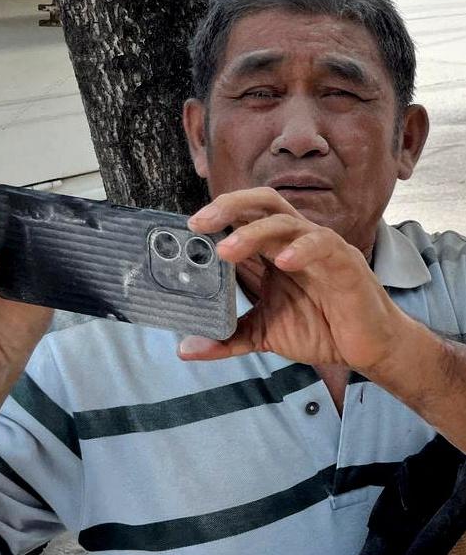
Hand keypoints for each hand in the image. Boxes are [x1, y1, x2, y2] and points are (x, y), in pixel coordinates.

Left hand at [179, 187, 405, 374]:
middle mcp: (294, 241)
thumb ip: (228, 338)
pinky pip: (322, 244)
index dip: (216, 217)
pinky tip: (283, 263)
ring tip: (226, 250)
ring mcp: (320, 248)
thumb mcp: (264, 335)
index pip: (243, 218)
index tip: (187, 230)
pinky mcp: (345, 263)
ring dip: (253, 233)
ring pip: (286, 222)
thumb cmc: (320, 329)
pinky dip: (301, 249)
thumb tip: (186, 349)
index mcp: (274, 251)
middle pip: (262, 204)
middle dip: (229, 206)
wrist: (369, 348)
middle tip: (199, 224)